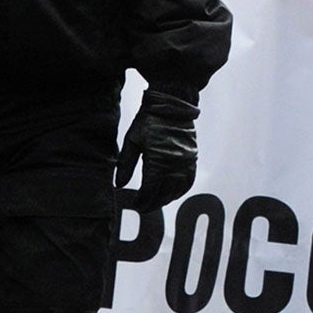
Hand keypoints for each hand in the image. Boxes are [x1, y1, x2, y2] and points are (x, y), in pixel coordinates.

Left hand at [117, 86, 198, 208]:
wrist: (172, 106)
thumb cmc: (150, 121)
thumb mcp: (132, 141)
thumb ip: (126, 164)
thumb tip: (119, 185)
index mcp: (158, 162)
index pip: (150, 191)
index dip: (141, 201)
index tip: (135, 204)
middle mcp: (174, 166)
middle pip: (163, 194)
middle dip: (152, 203)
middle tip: (143, 207)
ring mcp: (186, 164)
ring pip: (177, 191)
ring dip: (166, 199)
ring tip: (156, 202)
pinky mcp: (192, 159)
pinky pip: (188, 182)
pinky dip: (180, 191)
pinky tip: (172, 193)